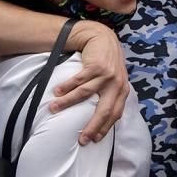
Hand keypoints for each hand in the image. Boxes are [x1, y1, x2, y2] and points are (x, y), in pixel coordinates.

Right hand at [48, 23, 129, 144]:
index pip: (115, 114)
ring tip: (53, 108)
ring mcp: (107, 75)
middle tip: (81, 139)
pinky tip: (57, 92)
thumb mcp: (115, 78)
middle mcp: (117, 84)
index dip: (105, 128)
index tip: (94, 140)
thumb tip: (102, 118)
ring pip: (85, 94)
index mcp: (122, 90)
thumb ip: (111, 94)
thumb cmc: (107, 61)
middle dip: (92, 127)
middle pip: (104, 111)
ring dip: (67, 103)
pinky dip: (66, 87)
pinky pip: (78, 80)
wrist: (103, 37)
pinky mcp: (96, 66)